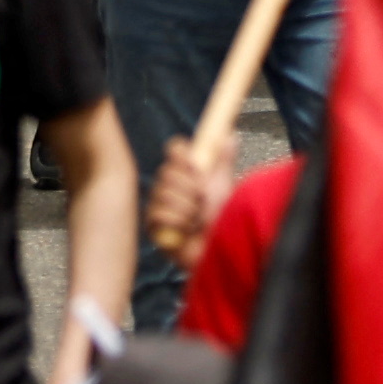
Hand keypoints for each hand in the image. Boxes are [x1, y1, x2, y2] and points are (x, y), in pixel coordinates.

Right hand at [142, 133, 223, 263]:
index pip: (175, 148)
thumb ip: (225, 159)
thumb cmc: (223, 219)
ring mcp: (158, 203)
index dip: (184, 157)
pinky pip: (159, 214)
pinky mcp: (152, 225)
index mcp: (185, 170)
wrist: (220, 248)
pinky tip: (188, 230)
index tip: (199, 169)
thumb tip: (229, 135)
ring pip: (164, 194)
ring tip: (198, 220)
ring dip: (188, 210)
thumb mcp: (225, 186)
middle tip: (203, 202)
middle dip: (191, 191)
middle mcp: (168, 183)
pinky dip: (179, 223)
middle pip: (167, 172)